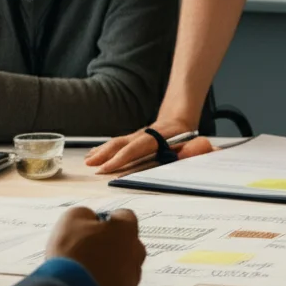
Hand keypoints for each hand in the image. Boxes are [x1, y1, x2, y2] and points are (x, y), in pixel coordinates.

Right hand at [45, 206, 145, 285]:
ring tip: (87, 270)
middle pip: (128, 243)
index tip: (92, 226)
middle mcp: (136, 252)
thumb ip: (85, 214)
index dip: (107, 220)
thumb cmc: (72, 252)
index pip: (125, 216)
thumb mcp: (71, 219)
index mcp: (127, 229)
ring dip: (111, 266)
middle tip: (89, 249)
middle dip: (112, 244)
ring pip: (125, 267)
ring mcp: (131, 277)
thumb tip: (91, 219)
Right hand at [86, 117, 211, 173]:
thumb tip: (197, 152)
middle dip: (106, 154)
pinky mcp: (134, 137)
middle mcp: (144, 135)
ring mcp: (137, 135)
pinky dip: (104, 148)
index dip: (122, 157)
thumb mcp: (196, 143)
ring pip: (117, 141)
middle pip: (122, 143)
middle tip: (92, 166)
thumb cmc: (187, 136)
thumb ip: (197, 149)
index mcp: (157, 138)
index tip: (107, 168)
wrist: (180, 118)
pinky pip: (118, 142)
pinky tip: (94, 154)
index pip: (137, 148)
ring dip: (102, 151)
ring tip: (88, 161)